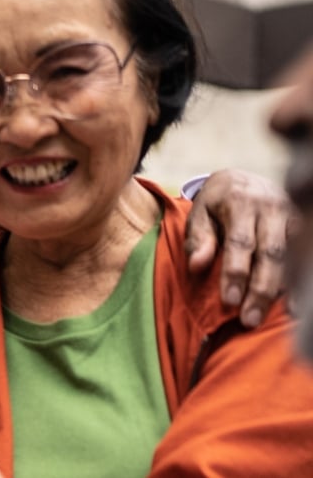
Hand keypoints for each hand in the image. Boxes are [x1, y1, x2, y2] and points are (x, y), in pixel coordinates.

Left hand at [186, 169, 295, 326]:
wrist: (245, 179)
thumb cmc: (217, 204)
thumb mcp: (200, 213)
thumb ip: (199, 239)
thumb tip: (196, 266)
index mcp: (241, 203)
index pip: (240, 242)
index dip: (235, 273)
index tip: (229, 301)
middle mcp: (272, 207)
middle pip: (271, 253)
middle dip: (261, 288)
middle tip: (250, 319)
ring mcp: (292, 214)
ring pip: (294, 254)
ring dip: (287, 286)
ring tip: (286, 314)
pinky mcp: (304, 223)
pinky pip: (306, 251)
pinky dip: (304, 275)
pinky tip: (299, 300)